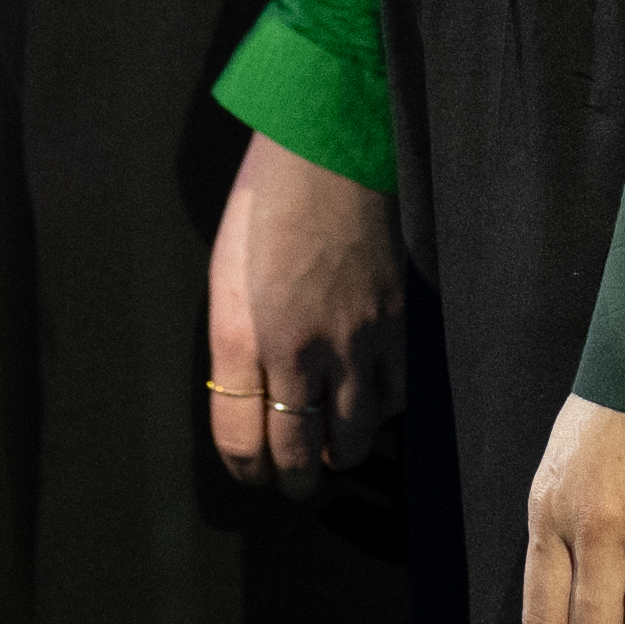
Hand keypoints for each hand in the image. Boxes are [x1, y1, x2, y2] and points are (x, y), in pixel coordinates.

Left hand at [204, 136, 409, 489]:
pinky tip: (371, 394)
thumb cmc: (263, 201)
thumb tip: (247, 395)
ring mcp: (357, 338)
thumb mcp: (225, 275)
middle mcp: (302, 350)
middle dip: (294, 481)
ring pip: (357, 437)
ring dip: (341, 451)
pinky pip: (398, 394)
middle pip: (301, 455)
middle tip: (294, 480)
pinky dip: (383, 409)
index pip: (243, 443)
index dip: (247, 471)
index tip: (253, 473)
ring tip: (333, 446)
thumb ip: (234, 343)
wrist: (329, 143)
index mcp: (247, 338)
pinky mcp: (399, 320)